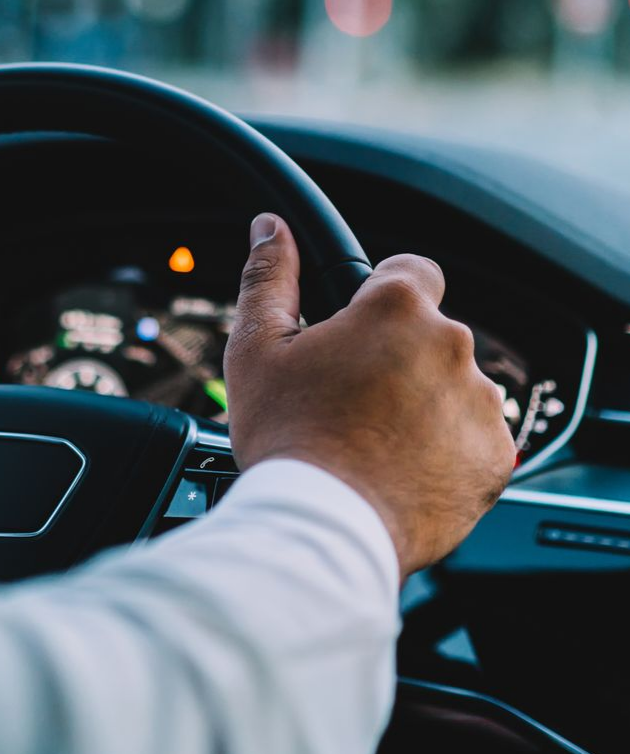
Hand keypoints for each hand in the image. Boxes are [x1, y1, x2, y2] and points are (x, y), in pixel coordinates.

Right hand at [223, 213, 515, 575]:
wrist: (325, 527)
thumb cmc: (288, 436)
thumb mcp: (258, 347)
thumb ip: (270, 276)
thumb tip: (270, 226)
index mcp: (397, 309)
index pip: (412, 270)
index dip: (382, 294)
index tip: (360, 326)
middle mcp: (452, 347)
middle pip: (430, 333)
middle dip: (397, 355)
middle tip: (348, 395)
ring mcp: (480, 405)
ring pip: (452, 385)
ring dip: (422, 400)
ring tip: (372, 438)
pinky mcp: (495, 458)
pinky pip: (472, 437)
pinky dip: (443, 447)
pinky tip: (399, 466)